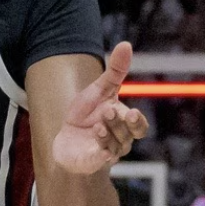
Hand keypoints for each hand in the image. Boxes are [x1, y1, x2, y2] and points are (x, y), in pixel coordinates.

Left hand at [52, 42, 148, 174]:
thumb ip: (115, 71)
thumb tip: (126, 44)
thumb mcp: (99, 90)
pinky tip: (97, 145)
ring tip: (97, 126)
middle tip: (108, 112)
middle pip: (128, 135)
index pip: (139, 126)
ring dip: (107, 135)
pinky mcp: (91, 161)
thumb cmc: (85, 115)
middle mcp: (120, 140)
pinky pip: (100, 159)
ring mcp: (106, 152)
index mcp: (124, 123)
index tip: (130, 111)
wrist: (65, 139)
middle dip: (120, 125)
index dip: (137, 122)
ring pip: (114, 146)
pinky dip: (100, 153)